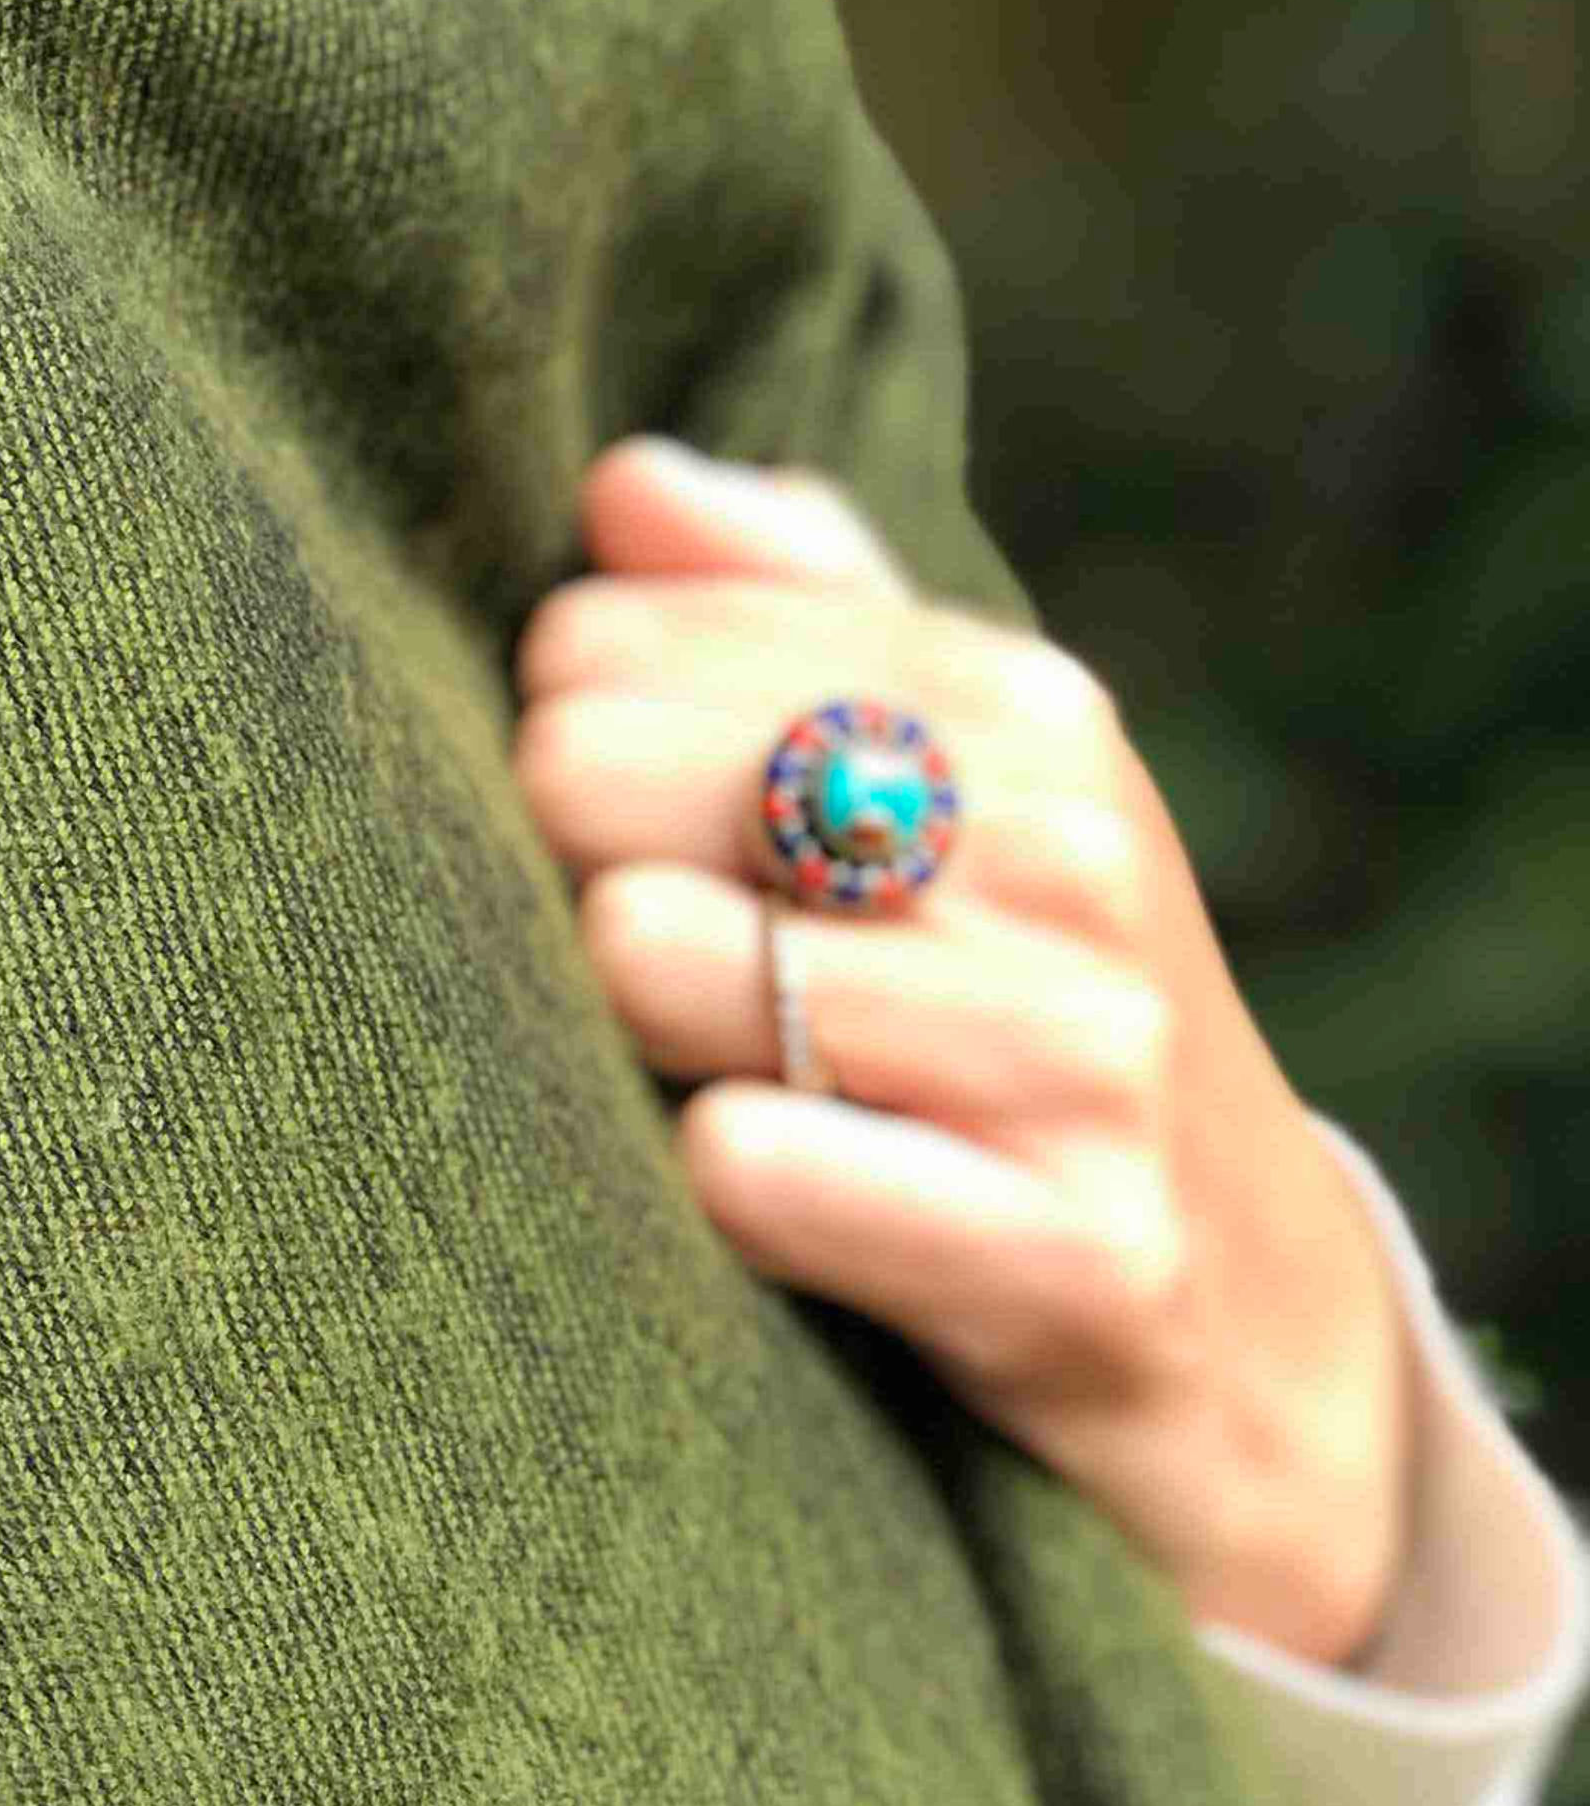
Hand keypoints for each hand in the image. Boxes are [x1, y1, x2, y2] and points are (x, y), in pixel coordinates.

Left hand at [507, 435, 1417, 1671]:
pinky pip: (749, 1167)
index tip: (612, 812)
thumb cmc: (1027, 1001)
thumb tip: (622, 481)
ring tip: (715, 1064)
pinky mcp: (1070, 1254)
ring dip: (626, 1032)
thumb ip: (784, 600)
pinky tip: (766, 1183)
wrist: (1252, 1324)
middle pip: (591, 773)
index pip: (610, 635)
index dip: (552, 729)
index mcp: (1020, 703)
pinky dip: (717, 1180)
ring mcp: (1082, 1053)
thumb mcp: (954, 775)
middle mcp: (1066, 849)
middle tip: (640, 947)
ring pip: (649, 957)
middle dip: (567, 869)